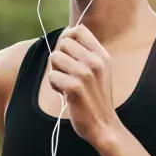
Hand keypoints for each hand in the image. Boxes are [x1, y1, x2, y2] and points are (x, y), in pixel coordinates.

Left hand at [48, 25, 122, 146]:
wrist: (104, 125)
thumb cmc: (97, 97)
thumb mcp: (102, 71)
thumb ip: (88, 52)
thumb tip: (67, 33)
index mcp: (102, 56)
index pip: (79, 30)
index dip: (68, 38)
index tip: (69, 54)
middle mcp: (95, 62)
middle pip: (63, 42)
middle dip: (60, 57)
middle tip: (67, 73)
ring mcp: (85, 74)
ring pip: (55, 57)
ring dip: (56, 71)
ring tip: (67, 83)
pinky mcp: (74, 88)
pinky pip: (52, 76)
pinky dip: (55, 85)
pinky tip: (65, 93)